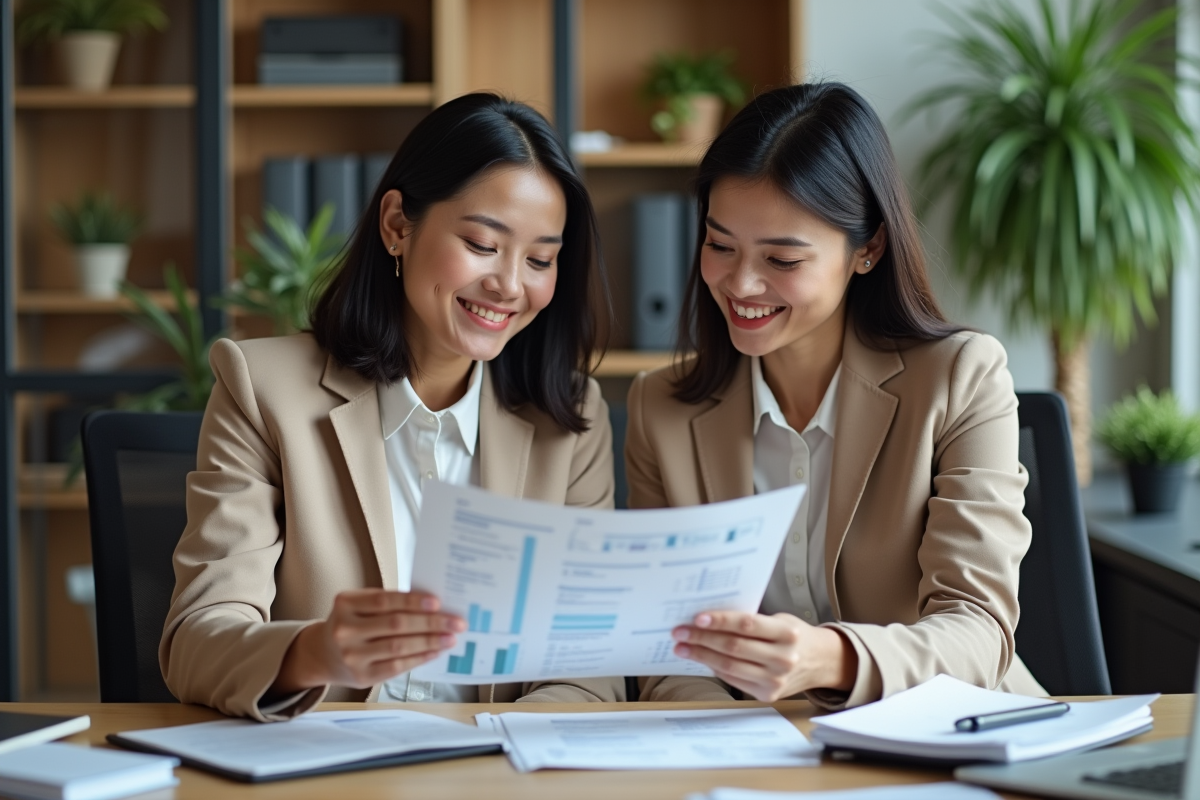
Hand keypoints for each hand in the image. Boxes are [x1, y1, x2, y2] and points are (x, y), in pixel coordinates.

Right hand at [272, 590, 464, 693]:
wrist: (322, 654)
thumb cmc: (352, 622)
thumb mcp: (358, 605)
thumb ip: (388, 603)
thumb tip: (432, 605)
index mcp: (345, 604)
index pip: (384, 601)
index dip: (412, 601)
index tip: (438, 602)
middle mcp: (345, 630)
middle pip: (396, 624)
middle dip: (431, 623)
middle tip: (456, 622)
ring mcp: (353, 656)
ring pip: (399, 647)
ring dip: (430, 642)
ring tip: (451, 637)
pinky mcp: (362, 677)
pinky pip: (397, 667)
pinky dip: (419, 658)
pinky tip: (435, 651)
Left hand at [671, 611, 857, 700]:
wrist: (820, 662)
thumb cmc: (793, 636)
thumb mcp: (779, 621)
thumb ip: (751, 622)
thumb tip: (709, 619)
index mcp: (787, 633)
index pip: (747, 625)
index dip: (721, 621)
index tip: (697, 618)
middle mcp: (783, 658)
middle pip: (734, 647)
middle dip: (702, 639)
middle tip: (679, 632)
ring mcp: (776, 679)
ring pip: (730, 666)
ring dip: (702, 656)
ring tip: (682, 647)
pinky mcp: (767, 694)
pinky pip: (734, 679)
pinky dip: (715, 668)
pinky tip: (702, 659)